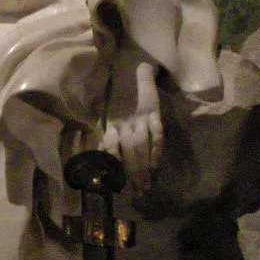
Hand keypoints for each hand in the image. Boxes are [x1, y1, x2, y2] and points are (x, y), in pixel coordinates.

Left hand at [100, 52, 162, 193]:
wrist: (131, 66)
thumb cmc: (120, 94)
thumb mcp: (111, 113)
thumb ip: (110, 133)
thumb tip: (102, 153)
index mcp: (112, 123)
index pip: (111, 148)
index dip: (114, 166)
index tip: (118, 186)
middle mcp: (124, 122)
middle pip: (128, 152)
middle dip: (133, 174)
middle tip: (138, 193)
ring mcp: (139, 117)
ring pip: (141, 145)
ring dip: (144, 167)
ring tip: (148, 184)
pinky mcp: (153, 111)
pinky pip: (155, 133)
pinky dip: (156, 149)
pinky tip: (157, 165)